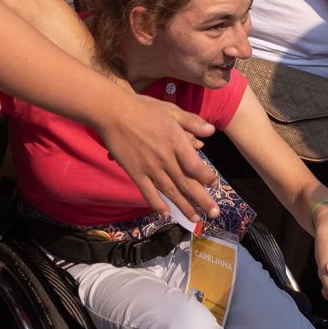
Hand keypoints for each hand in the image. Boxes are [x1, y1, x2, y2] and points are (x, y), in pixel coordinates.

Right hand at [98, 92, 218, 221]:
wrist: (113, 113)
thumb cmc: (143, 109)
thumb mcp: (171, 110)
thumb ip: (191, 121)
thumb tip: (211, 131)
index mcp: (176, 142)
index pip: (195, 166)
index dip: (206, 177)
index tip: (213, 184)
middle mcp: (165, 159)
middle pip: (187, 184)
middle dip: (202, 200)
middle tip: (214, 214)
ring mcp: (150, 168)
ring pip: (170, 191)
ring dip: (184, 207)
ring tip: (195, 219)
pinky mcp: (135, 173)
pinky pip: (148, 192)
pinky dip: (157, 204)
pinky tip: (165, 213)